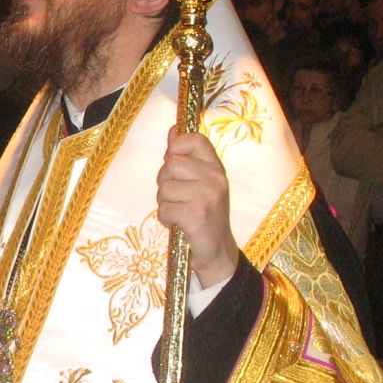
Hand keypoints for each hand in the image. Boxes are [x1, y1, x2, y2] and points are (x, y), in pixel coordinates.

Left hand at [157, 130, 240, 289]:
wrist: (218, 253)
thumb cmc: (205, 215)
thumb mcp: (201, 183)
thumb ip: (187, 158)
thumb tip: (173, 130)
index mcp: (216, 168)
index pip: (194, 139)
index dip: (176, 146)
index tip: (173, 161)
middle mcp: (215, 179)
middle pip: (171, 163)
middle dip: (164, 181)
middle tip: (176, 196)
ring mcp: (207, 197)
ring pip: (164, 188)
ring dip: (164, 202)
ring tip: (179, 211)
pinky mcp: (197, 216)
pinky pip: (164, 209)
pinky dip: (165, 218)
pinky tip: (178, 223)